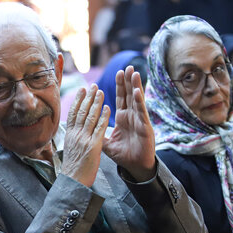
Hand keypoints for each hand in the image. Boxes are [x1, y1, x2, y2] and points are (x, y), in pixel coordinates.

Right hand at [61, 84, 110, 186]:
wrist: (73, 181)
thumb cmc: (73, 168)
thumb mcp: (70, 149)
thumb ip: (73, 138)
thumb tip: (73, 130)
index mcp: (69, 135)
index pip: (73, 113)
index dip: (78, 100)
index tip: (82, 90)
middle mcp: (75, 134)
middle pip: (82, 111)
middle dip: (88, 97)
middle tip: (93, 85)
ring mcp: (84, 139)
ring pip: (90, 117)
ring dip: (96, 103)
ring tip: (101, 91)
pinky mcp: (93, 145)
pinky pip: (99, 128)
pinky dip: (103, 117)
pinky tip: (108, 108)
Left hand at [103, 65, 155, 181]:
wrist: (135, 167)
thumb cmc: (124, 155)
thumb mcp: (107, 143)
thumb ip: (99, 133)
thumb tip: (87, 127)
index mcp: (123, 118)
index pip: (121, 98)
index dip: (120, 86)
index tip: (117, 73)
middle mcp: (132, 116)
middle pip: (130, 95)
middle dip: (128, 81)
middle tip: (127, 66)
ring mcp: (139, 120)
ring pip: (137, 100)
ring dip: (135, 86)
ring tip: (134, 72)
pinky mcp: (145, 127)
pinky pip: (141, 112)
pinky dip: (139, 102)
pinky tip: (137, 91)